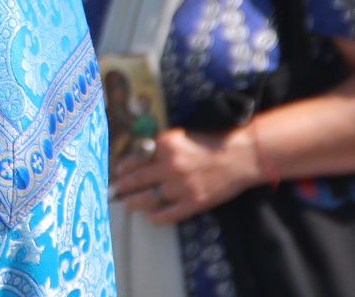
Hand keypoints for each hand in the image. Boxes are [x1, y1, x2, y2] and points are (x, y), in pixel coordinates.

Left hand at [110, 126, 259, 224]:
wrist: (241, 155)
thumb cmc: (211, 141)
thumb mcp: (181, 136)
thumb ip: (161, 145)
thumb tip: (141, 154)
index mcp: (165, 145)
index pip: (136, 158)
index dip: (124, 167)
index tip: (117, 171)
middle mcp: (169, 165)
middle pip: (138, 179)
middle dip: (124, 186)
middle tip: (114, 191)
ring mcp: (181, 185)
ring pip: (150, 197)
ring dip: (135, 202)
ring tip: (127, 204)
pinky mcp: (194, 201)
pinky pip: (170, 213)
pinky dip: (158, 217)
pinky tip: (150, 218)